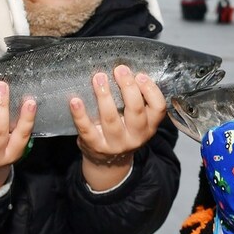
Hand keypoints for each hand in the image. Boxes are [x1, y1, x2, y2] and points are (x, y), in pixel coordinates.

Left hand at [71, 65, 165, 189]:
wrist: (108, 163)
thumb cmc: (123, 131)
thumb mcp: (136, 121)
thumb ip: (136, 101)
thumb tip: (125, 71)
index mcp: (149, 126)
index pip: (158, 108)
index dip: (151, 91)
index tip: (140, 75)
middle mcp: (135, 136)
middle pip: (135, 110)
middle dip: (128, 88)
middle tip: (120, 70)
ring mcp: (115, 143)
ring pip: (111, 118)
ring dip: (104, 96)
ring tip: (99, 78)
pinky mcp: (95, 146)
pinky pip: (87, 129)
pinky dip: (80, 114)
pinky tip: (75, 100)